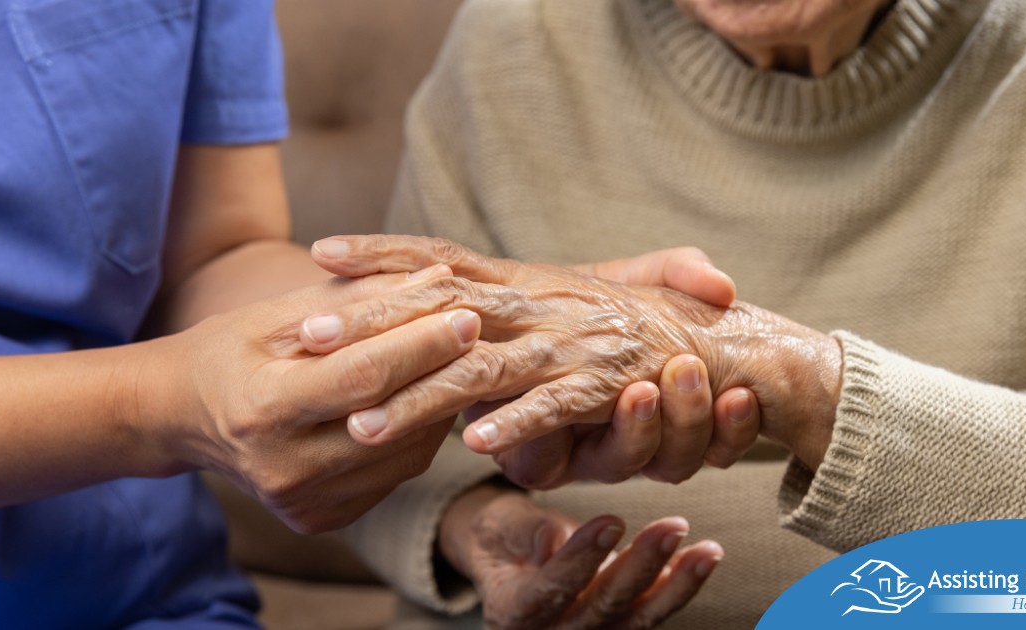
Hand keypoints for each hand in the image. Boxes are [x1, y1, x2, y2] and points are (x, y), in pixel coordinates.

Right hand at [139, 266, 478, 533]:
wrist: (181, 417)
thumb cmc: (231, 351)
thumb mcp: (280, 314)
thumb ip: (359, 299)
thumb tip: (439, 279)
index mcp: (262, 410)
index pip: (363, 377)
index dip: (421, 344)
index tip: (466, 311)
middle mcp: (283, 469)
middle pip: (391, 419)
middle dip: (442, 370)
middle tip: (480, 330)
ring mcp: (304, 502)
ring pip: (405, 454)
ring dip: (438, 404)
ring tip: (454, 360)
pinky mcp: (321, 519)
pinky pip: (394, 475)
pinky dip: (417, 435)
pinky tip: (422, 399)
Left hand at [310, 235, 841, 470]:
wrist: (718, 343)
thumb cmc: (627, 325)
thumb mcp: (557, 300)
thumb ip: (502, 297)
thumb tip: (431, 291)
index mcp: (522, 282)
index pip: (441, 260)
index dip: (383, 254)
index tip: (321, 251)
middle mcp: (538, 305)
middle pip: (440, 310)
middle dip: (373, 322)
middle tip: (308, 335)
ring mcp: (569, 344)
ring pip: (482, 369)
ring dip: (421, 396)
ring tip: (364, 421)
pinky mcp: (606, 384)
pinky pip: (555, 406)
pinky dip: (520, 424)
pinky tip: (476, 444)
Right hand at [439, 485, 722, 629]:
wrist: (510, 561)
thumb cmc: (502, 536)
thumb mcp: (498, 526)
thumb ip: (524, 533)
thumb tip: (553, 539)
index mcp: (513, 612)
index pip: (550, 590)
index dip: (581, 559)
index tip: (612, 521)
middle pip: (601, 607)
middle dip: (641, 567)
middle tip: (673, 527)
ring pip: (636, 618)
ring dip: (676, 584)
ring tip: (707, 550)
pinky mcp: (616, 628)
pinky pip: (650, 613)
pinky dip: (678, 587)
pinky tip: (701, 560)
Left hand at [478, 248, 754, 486]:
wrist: (498, 321)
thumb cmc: (580, 299)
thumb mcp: (637, 277)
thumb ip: (681, 272)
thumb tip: (723, 285)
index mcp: (668, 398)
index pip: (724, 428)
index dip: (738, 423)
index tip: (744, 396)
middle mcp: (634, 436)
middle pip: (683, 455)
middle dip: (695, 422)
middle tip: (696, 380)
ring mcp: (585, 452)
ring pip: (628, 461)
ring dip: (638, 428)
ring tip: (639, 391)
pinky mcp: (531, 456)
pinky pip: (542, 457)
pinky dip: (532, 430)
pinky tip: (522, 426)